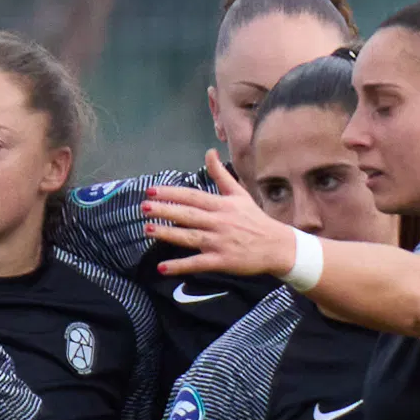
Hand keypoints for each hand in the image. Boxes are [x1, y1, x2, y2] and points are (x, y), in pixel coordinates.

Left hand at [142, 151, 298, 277]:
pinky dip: (180, 266)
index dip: (171, 193)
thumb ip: (220, 175)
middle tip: (144, 206)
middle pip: (188, 214)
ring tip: (147, 229)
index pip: (192, 196)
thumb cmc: (254, 219)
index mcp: (222, 205)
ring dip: (168, 233)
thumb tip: (209, 151)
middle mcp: (219, 222)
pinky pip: (197, 263)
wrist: (276, 246)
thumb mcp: (239, 194)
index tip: (151, 190)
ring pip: (190, 237)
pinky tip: (162, 268)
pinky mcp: (222, 260)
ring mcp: (220, 242)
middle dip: (165, 210)